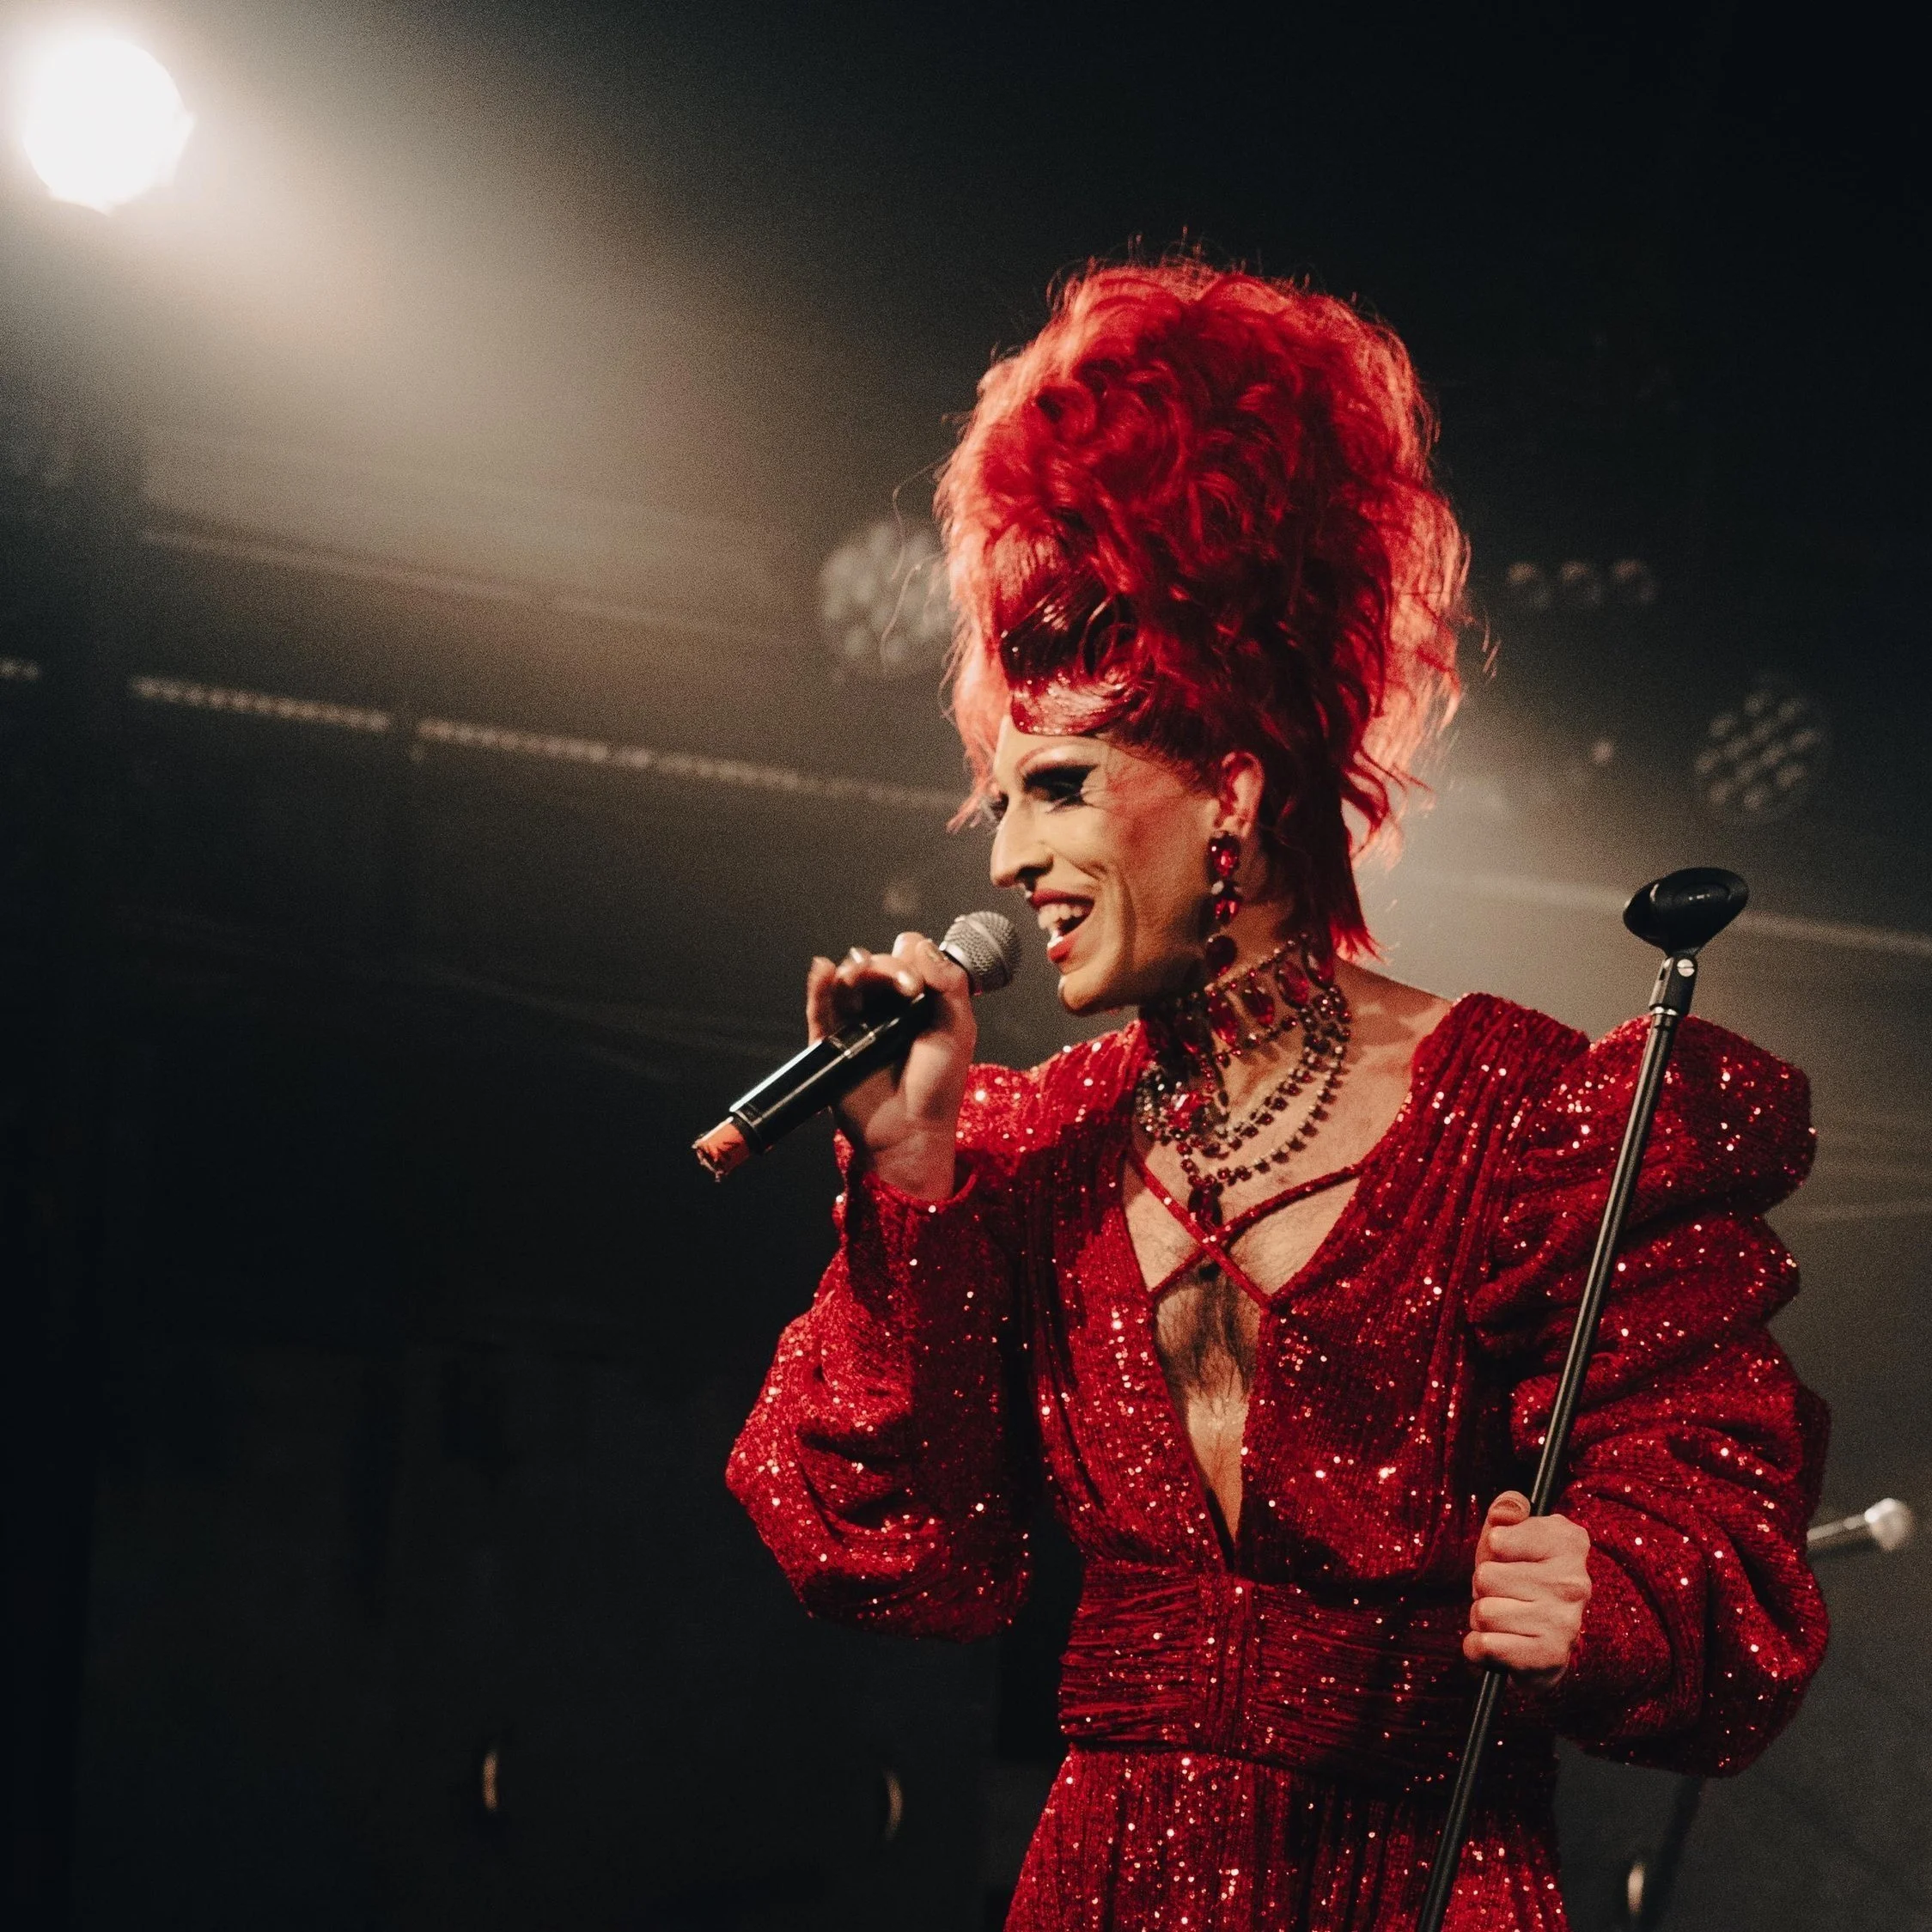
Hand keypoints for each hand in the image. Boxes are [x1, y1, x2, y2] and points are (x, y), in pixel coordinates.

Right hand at [805, 931, 974, 1200]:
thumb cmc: (939, 1086)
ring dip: (854, 971)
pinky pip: (819, 1009)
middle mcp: (886, 1008)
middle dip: (886, 967)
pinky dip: (818, 987)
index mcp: (918, 1001)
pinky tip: (822, 969)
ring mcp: (857, 1025)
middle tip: (906, 988)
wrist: (911, 1133)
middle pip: (875, 965)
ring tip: (860, 975)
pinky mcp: (832, 1045)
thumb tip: (916, 942)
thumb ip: (948, 982)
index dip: (912, 958)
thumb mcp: (957, 1029)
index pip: (908, 957)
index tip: (920, 982)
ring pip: (846, 981)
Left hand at [1463, 1491, 1590, 1688]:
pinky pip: (1483, 1645)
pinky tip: (1501, 1644)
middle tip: (1505, 1594)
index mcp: (1569, 1542)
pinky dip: (1479, 1648)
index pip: (1496, 1538)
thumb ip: (1507, 1509)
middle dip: (1484, 1587)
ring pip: (1483, 1612)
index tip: (1508, 1557)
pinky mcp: (1549, 1658)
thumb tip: (1506, 1513)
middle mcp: (1575, 1582)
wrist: (1540, 1643)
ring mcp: (1565, 1622)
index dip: (1492, 1549)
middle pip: (1484, 1577)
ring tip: (1506, 1618)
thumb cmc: (1517, 1576)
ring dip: (1483, 1618)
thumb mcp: (1508, 1533)